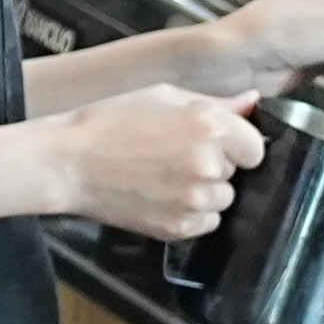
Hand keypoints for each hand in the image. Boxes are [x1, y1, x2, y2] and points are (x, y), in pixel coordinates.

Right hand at [41, 84, 262, 239]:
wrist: (68, 163)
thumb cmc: (108, 123)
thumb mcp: (161, 96)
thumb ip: (213, 103)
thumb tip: (252, 101)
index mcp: (210, 127)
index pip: (255, 146)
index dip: (235, 144)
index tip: (213, 143)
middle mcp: (209, 165)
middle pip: (236, 173)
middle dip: (215, 165)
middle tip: (174, 155)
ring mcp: (194, 200)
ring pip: (223, 200)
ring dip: (203, 191)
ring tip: (165, 177)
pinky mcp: (179, 227)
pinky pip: (206, 223)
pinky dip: (190, 213)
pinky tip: (160, 196)